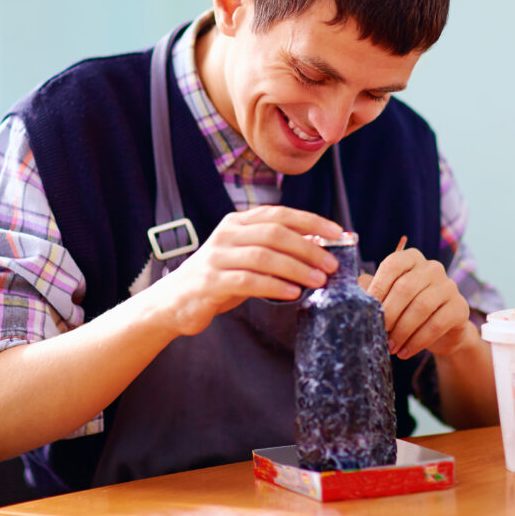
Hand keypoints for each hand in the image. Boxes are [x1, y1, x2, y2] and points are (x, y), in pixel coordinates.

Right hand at [155, 206, 341, 336]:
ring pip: (264, 256)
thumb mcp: (247, 257)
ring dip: (296, 268)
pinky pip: (248, 281)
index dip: (311, 221)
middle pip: (275, 233)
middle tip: (332, 264)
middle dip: (309, 247)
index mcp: (238, 222)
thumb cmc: (220, 278)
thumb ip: (276, 249)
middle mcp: (226, 233)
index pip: (279, 214)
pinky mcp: (210, 282)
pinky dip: (274, 286)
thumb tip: (321, 247)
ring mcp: (216, 257)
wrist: (176, 301)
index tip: (338, 233)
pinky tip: (293, 293)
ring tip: (319, 280)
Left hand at [361, 246, 471, 358]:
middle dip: (389, 313)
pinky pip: (436, 324)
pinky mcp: (460, 307)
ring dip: (403, 330)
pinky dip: (418, 341)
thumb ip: (371, 289)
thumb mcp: (388, 297)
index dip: (378, 287)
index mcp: (411, 258)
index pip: (392, 265)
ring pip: (422, 307)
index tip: (367, 309)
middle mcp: (432, 268)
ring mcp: (449, 286)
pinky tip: (406, 352)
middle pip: (406, 287)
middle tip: (378, 333)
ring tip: (391, 347)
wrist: (442, 330)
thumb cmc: (407, 309)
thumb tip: (349, 292)